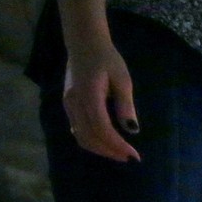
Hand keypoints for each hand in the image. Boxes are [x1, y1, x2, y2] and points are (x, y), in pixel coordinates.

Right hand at [62, 38, 140, 162]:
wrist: (83, 44)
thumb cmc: (106, 59)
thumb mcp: (122, 79)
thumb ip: (125, 104)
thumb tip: (132, 129)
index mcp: (88, 95)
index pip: (101, 128)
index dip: (116, 144)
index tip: (133, 154)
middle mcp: (74, 102)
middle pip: (88, 137)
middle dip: (109, 151)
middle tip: (129, 157)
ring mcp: (68, 104)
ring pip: (80, 136)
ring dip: (100, 148)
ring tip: (120, 153)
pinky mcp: (68, 105)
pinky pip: (77, 129)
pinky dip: (91, 140)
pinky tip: (106, 143)